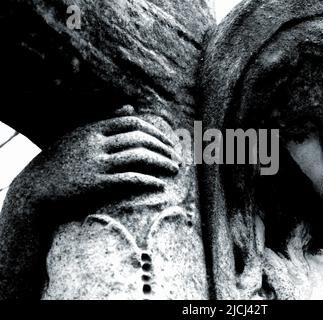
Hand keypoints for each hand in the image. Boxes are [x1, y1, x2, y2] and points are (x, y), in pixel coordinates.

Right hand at [11, 115, 180, 216]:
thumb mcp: (79, 134)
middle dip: (164, 147)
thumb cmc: (59, 162)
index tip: (169, 142)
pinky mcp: (95, 184)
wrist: (34, 189)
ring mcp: (96, 163)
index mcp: (93, 129)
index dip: (156, 131)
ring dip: (161, 163)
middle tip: (177, 157)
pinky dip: (147, 181)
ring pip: (138, 157)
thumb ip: (106, 120)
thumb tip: (130, 106)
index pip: (133, 123)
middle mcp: (96, 143)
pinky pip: (128, 179)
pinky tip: (159, 186)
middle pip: (140, 138)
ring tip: (174, 170)